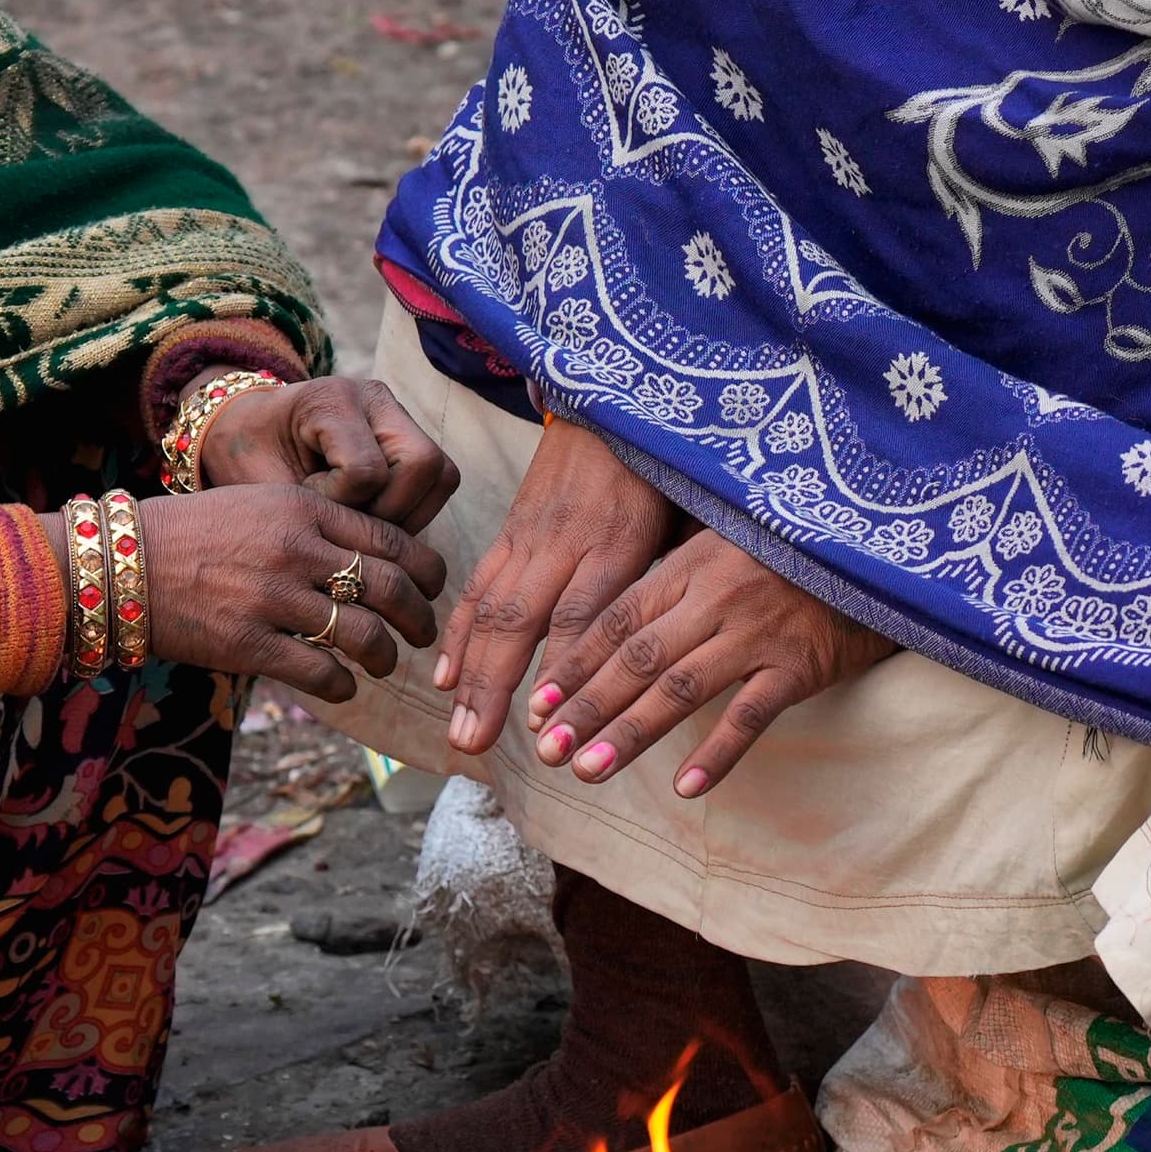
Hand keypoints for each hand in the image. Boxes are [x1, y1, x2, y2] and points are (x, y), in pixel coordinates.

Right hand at [123, 486, 445, 706]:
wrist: (123, 566)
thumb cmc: (194, 534)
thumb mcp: (259, 503)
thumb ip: (316, 522)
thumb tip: (374, 554)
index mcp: (304, 507)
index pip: (391, 538)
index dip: (426, 570)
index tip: (431, 589)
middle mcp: (296, 548)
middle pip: (392, 587)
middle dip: (420, 618)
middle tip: (423, 634)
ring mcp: (273, 598)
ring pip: (364, 634)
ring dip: (384, 656)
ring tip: (382, 663)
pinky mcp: (249, 643)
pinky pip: (322, 673)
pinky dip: (343, 685)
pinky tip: (343, 686)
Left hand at [196, 375, 458, 531]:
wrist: (248, 429)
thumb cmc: (248, 457)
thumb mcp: (261, 484)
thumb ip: (304, 514)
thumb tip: (348, 566)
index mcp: (330, 400)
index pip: (367, 470)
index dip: (342, 503)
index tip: (308, 502)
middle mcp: (374, 398)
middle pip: (423, 464)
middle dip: (390, 511)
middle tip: (347, 523)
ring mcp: (398, 414)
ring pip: (441, 475)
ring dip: (407, 514)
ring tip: (360, 523)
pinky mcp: (410, 434)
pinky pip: (438, 481)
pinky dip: (412, 510)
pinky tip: (372, 519)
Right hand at [431, 415, 677, 756]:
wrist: (609, 405)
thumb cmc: (662, 468)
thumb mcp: (688, 514)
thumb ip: (687, 570)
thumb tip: (705, 630)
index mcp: (619, 541)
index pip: (582, 615)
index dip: (560, 669)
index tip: (544, 722)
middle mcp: (565, 542)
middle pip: (520, 620)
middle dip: (494, 688)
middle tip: (476, 746)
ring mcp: (531, 537)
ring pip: (492, 610)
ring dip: (470, 676)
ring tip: (459, 730)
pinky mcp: (512, 532)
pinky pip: (478, 587)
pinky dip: (460, 636)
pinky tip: (446, 679)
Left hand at [529, 529, 891, 797]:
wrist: (882, 552)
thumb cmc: (797, 549)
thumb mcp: (730, 541)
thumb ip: (678, 572)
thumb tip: (614, 620)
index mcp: (693, 564)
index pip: (618, 620)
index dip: (575, 664)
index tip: (538, 704)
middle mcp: (718, 597)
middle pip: (637, 659)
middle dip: (586, 707)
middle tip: (546, 750)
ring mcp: (759, 632)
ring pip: (679, 689)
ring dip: (630, 733)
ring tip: (587, 770)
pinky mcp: (800, 666)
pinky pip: (750, 716)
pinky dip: (717, 753)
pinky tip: (685, 787)